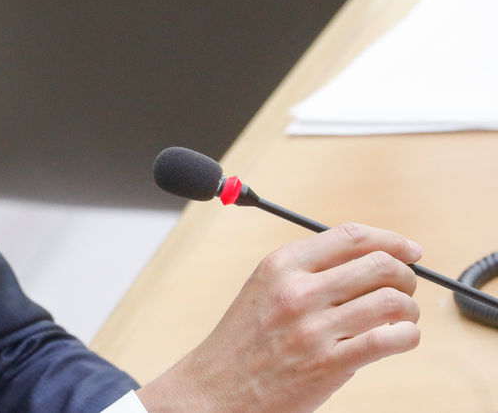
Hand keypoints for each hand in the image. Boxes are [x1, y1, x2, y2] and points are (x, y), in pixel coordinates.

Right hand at [136, 223, 421, 411]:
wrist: (215, 388)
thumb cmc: (245, 341)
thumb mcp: (265, 289)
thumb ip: (308, 271)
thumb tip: (371, 262)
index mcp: (280, 265)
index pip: (351, 237)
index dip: (390, 240)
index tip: (410, 250)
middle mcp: (296, 291)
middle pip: (379, 265)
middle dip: (406, 275)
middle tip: (406, 288)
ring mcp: (312, 328)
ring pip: (391, 301)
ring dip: (410, 309)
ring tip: (403, 319)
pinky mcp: (327, 364)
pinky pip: (388, 340)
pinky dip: (407, 336)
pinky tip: (401, 338)